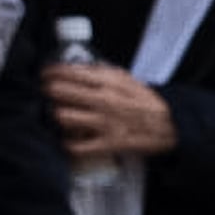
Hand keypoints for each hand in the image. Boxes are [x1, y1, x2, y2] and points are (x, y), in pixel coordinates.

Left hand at [44, 60, 177, 159]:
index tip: (45, 75)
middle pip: (59, 92)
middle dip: (48, 92)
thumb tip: (77, 68)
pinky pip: (75, 146)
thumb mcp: (127, 80)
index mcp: (108, 82)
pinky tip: (69, 139)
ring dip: (56, 116)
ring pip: (62, 117)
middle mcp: (103, 101)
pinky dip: (68, 143)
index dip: (51, 73)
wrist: (170, 126)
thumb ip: (102, 73)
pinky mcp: (107, 144)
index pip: (68, 72)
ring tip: (58, 116)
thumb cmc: (146, 102)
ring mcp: (104, 123)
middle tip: (47, 94)